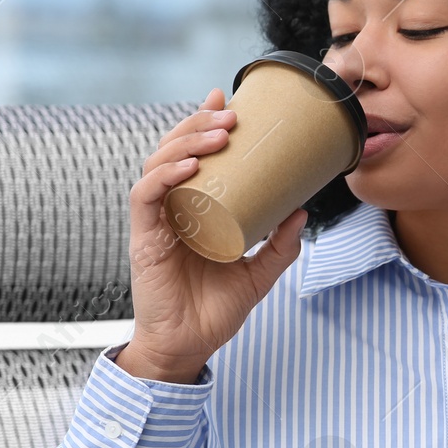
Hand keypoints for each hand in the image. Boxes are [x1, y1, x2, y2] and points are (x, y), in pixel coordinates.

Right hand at [123, 87, 308, 378]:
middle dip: (199, 123)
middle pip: (174, 150)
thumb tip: (303, 211)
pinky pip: (146, 196)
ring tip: (218, 132)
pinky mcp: (145, 239)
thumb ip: (279, 245)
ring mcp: (156, 222)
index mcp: (192, 210)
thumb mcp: (258, 274)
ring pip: (158, 164)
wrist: (188, 348)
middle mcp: (170, 209)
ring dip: (186, 141)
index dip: (202, 122)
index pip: (191, 155)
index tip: (226, 98)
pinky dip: (165, 175)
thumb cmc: (214, 312)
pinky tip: (189, 165)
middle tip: (230, 112)